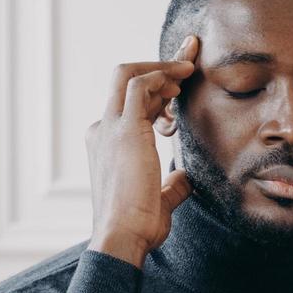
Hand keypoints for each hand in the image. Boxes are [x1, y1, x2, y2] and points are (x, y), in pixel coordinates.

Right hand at [84, 36, 199, 266]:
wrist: (123, 236)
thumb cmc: (138, 225)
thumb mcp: (159, 199)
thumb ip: (170, 185)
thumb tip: (185, 177)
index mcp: (106, 144)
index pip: (130, 103)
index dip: (157, 88)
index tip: (181, 81)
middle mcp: (102, 129)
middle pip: (125, 79)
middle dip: (158, 64)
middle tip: (189, 55)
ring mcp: (109, 127)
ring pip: (129, 74)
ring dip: (162, 66)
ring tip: (189, 68)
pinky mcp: (124, 129)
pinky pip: (140, 86)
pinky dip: (162, 76)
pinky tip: (181, 80)